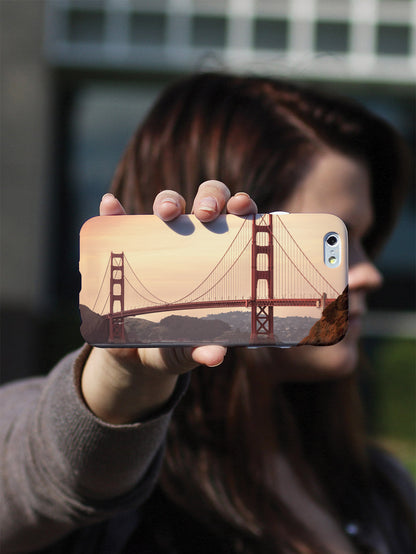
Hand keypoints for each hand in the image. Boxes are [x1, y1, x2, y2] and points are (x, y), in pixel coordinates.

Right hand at [81, 181, 256, 423]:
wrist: (135, 352)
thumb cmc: (175, 344)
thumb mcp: (188, 349)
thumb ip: (201, 350)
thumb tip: (215, 356)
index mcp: (221, 256)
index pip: (238, 221)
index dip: (244, 207)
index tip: (243, 208)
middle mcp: (194, 239)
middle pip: (207, 201)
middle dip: (210, 197)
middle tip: (206, 214)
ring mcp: (159, 241)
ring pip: (169, 204)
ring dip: (169, 200)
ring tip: (166, 213)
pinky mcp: (126, 247)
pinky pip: (119, 223)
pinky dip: (114, 212)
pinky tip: (110, 205)